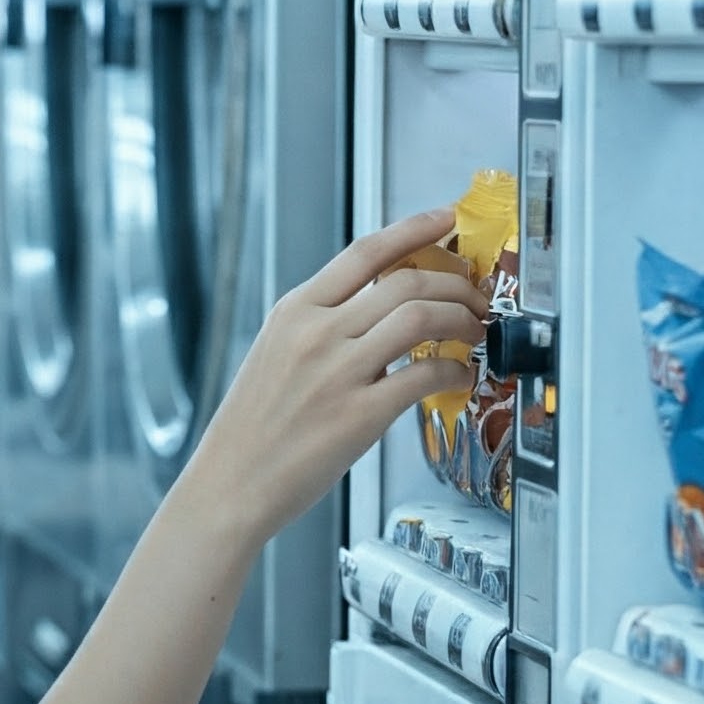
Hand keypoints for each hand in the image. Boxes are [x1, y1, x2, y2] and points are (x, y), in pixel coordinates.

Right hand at [179, 207, 484, 551]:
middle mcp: (316, 332)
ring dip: (463, 320)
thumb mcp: (273, 354)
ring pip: (422, 316)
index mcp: (294, 311)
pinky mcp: (360, 414)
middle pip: (407, 280)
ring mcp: (338, 372)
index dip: (415, 228)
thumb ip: (320, 327)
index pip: (365, 252)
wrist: (229, 484)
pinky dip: (456, 372)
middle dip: (456, 283)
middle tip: (474, 297)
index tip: (446, 219)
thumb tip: (379, 312)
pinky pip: (427, 375)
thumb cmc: (250, 430)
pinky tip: (458, 378)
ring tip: (472, 333)